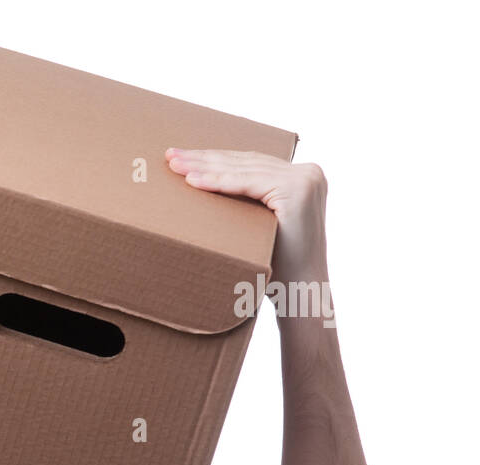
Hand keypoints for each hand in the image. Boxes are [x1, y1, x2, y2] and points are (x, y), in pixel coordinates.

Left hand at [165, 147, 329, 286]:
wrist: (298, 293)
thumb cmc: (273, 267)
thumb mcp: (257, 226)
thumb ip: (246, 203)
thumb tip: (201, 187)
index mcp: (300, 177)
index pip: (249, 164)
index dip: (214, 159)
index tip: (182, 158)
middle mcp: (308, 173)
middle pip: (245, 163)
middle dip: (205, 158)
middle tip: (170, 155)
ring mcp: (306, 179)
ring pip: (244, 170)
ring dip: (206, 167)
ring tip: (175, 166)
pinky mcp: (298, 190)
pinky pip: (248, 183)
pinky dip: (219, 182)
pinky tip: (193, 181)